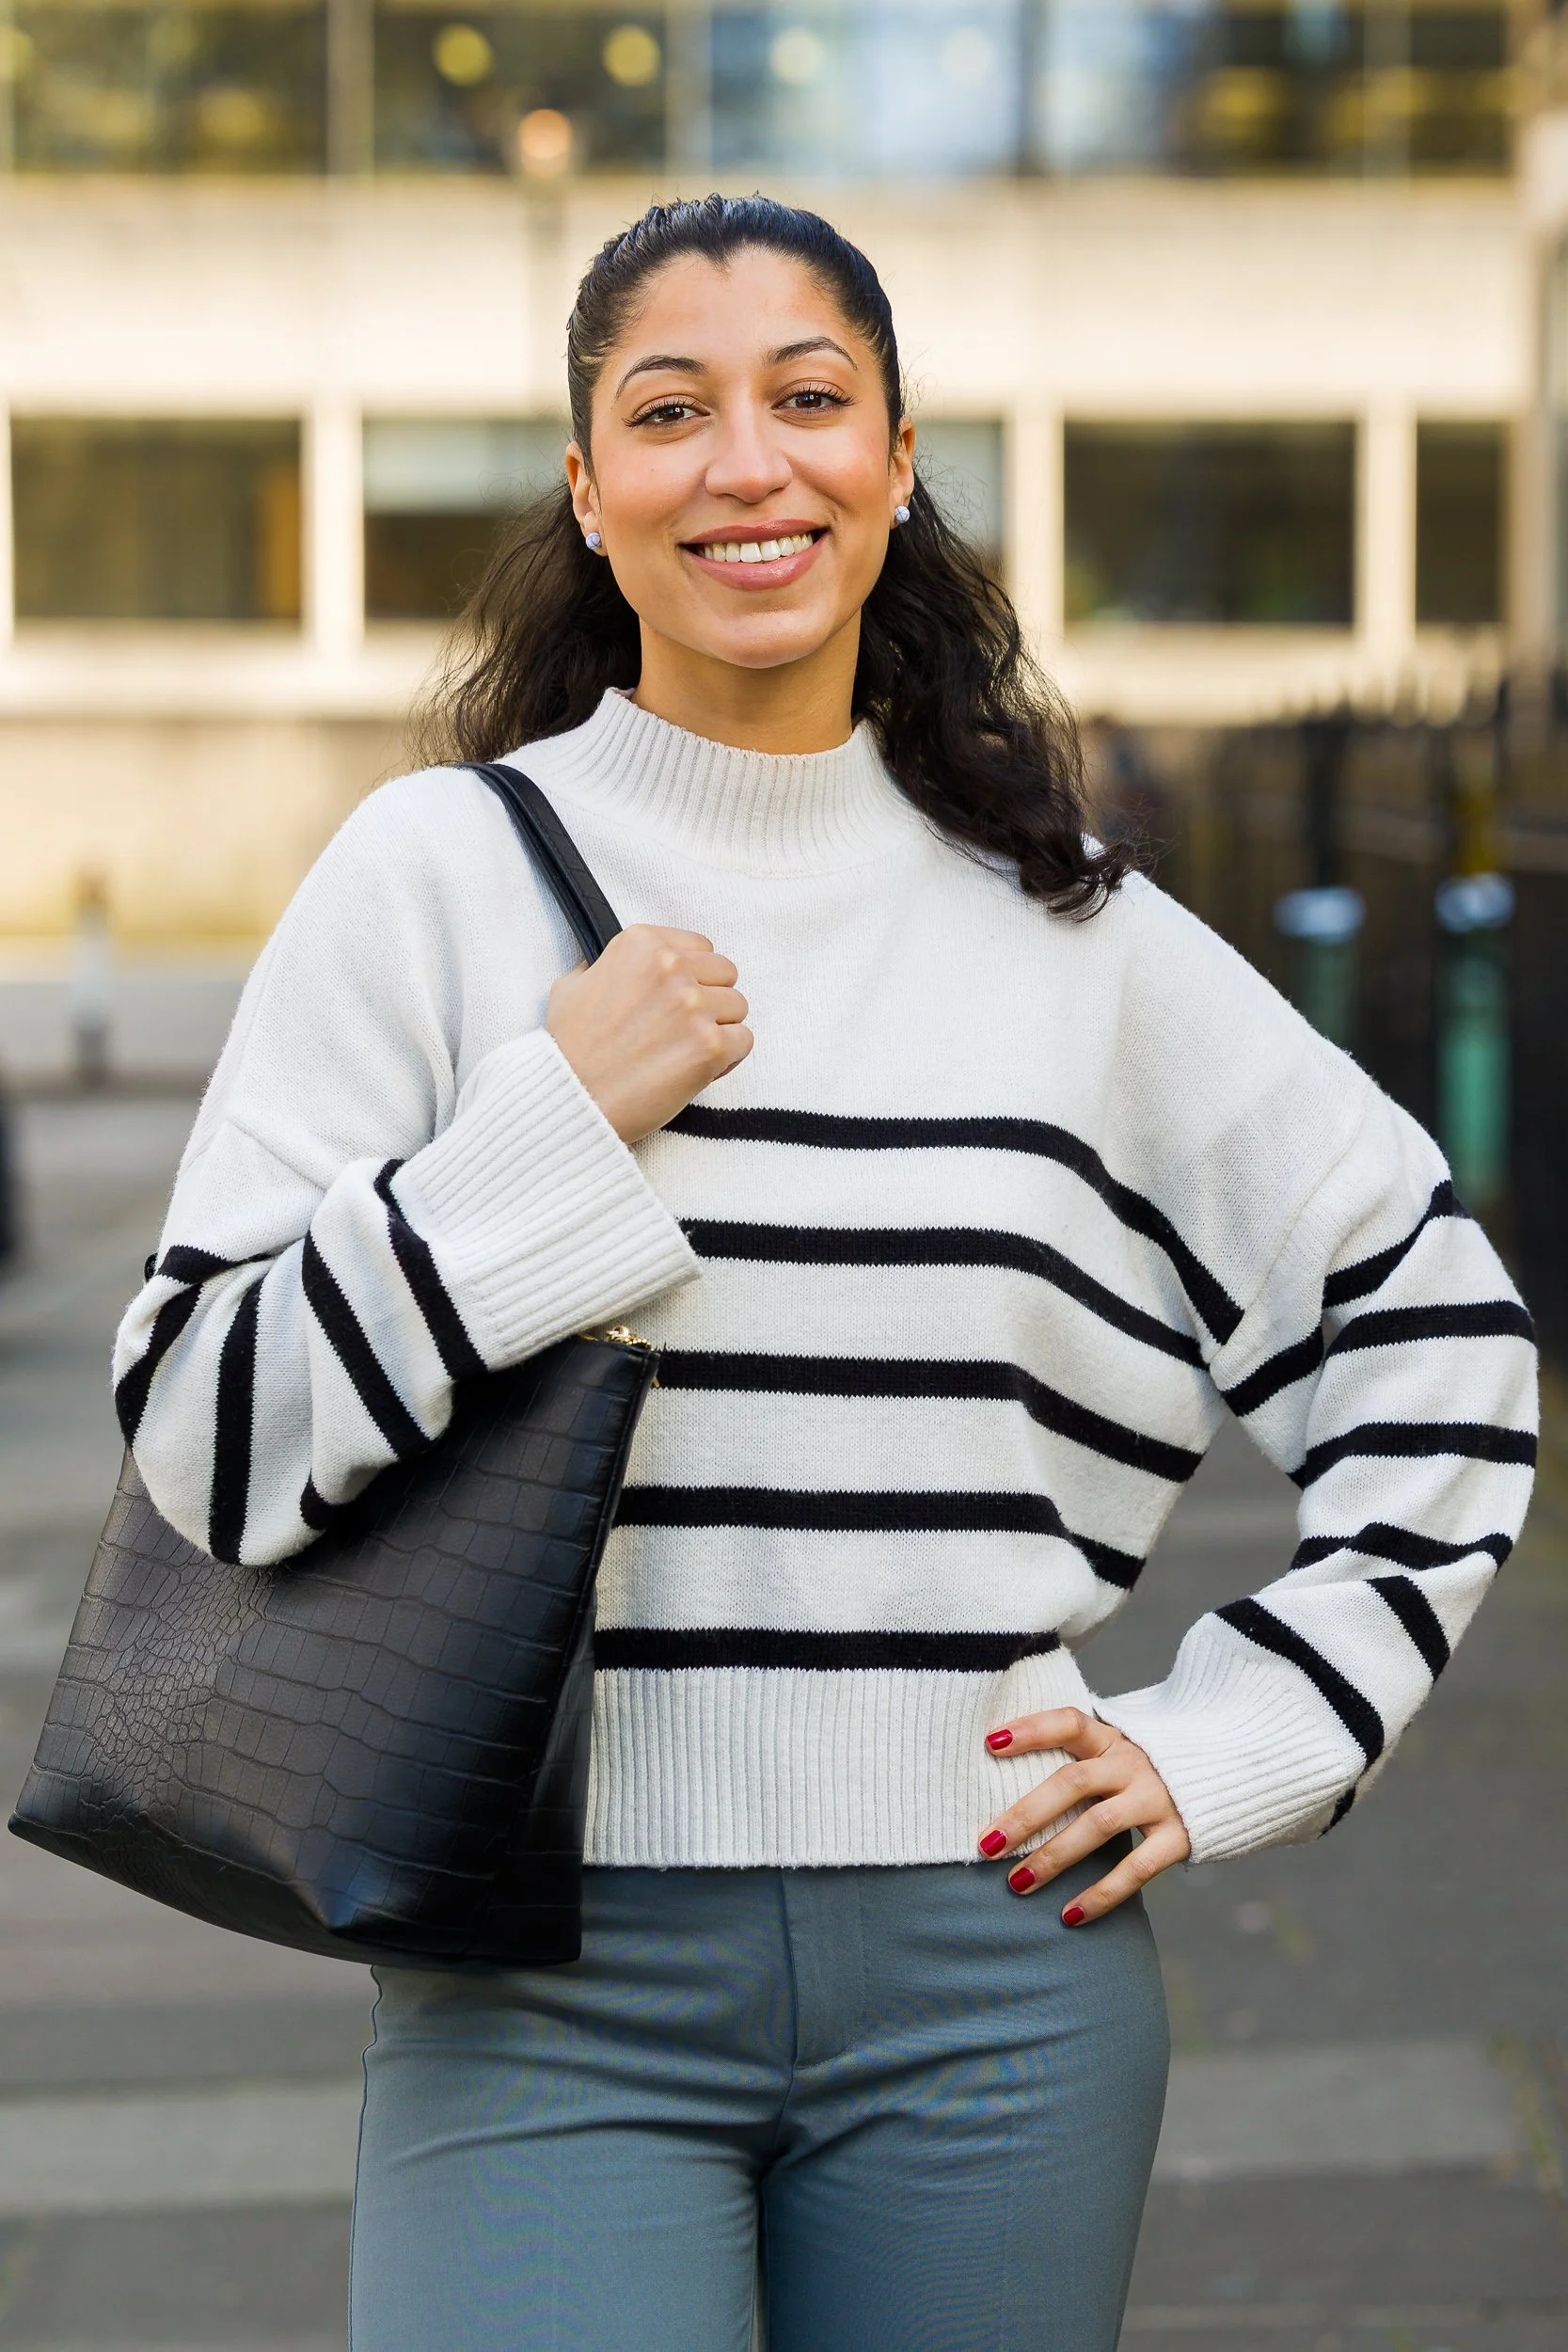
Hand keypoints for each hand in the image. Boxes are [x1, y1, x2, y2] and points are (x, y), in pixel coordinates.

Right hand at [546, 925, 752, 1143]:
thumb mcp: (571, 986)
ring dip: (720, 1029)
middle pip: (725, 974)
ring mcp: (692, 1006)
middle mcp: (669, 968)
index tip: (677, 998)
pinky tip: (699, 1069)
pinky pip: (744, 1041)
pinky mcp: (709, 1046)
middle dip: (711, 999)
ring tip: (687, 1051)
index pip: (701, 947)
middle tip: (684, 1028)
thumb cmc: (568, 1049)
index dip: (692, 976)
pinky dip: (728, 1058)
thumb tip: (615, 967)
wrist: (570, 1099)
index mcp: (640, 944)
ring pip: (738, 1007)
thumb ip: (604, 967)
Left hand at [976, 1707, 1189, 1923]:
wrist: (1225, 1776)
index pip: (1069, 1722)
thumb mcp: (1116, 1751)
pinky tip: (1069, 1915)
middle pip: (1073, 1782)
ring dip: (1054, 1856)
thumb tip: (1004, 1773)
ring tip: (1017, 1883)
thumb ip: (1077, 1760)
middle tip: (987, 1844)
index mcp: (1112, 1738)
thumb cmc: (1146, 1770)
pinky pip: (1136, 1869)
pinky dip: (1101, 1894)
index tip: (990, 1743)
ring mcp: (1158, 1799)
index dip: (1031, 1729)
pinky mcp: (1178, 1836)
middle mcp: (1133, 1764)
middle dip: (1026, 1814)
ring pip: (1099, 1825)